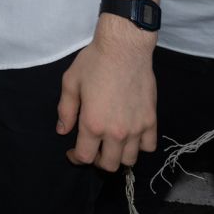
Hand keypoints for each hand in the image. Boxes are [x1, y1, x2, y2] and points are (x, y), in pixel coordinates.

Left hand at [56, 16, 157, 170]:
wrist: (124, 48)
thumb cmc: (94, 62)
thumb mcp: (70, 82)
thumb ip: (65, 110)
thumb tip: (62, 131)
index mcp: (93, 124)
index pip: (85, 157)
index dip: (76, 158)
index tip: (73, 152)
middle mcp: (116, 132)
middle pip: (108, 165)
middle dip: (96, 160)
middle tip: (92, 147)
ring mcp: (137, 128)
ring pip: (130, 160)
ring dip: (118, 156)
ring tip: (111, 144)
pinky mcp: (151, 120)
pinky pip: (149, 146)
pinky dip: (140, 146)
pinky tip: (131, 136)